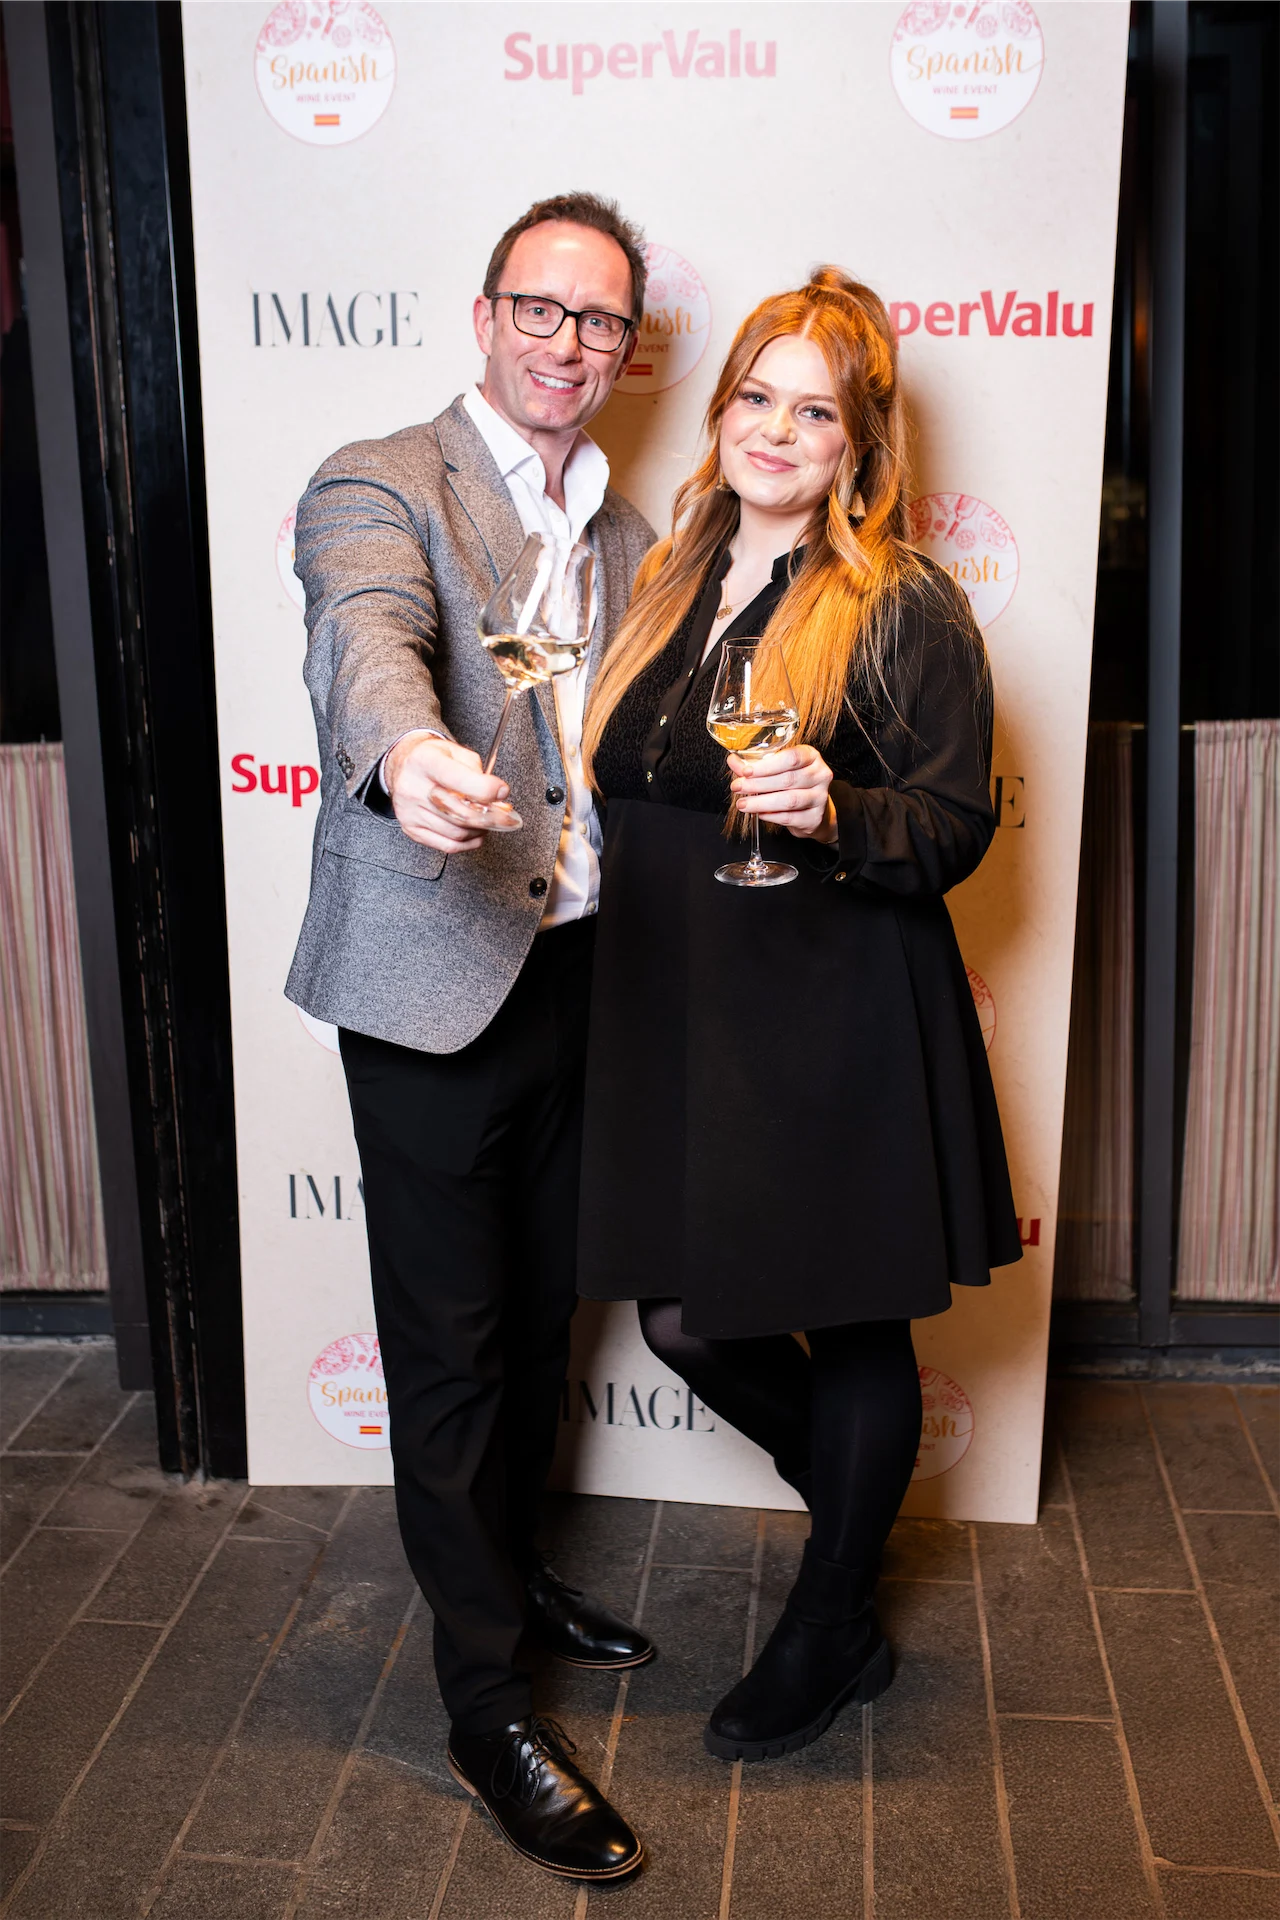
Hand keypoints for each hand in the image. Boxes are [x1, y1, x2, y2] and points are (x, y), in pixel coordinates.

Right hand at [384, 733, 509, 852]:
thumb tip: (498, 796)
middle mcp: (413, 787)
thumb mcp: (456, 752)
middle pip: (461, 813)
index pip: (460, 780)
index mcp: (425, 762)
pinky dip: (468, 843)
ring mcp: (410, 811)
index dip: (487, 790)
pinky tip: (476, 833)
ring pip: (457, 832)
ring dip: (480, 830)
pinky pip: (447, 846)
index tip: (502, 791)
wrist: (404, 766)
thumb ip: (478, 772)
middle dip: (491, 817)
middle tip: (506, 816)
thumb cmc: (434, 759)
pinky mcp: (411, 829)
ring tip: (488, 820)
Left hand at [729, 743, 837, 842]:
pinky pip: (790, 817)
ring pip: (789, 800)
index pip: (791, 758)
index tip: (746, 772)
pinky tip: (759, 813)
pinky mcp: (814, 817)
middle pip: (787, 779)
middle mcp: (819, 775)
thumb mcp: (776, 769)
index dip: (767, 766)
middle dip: (757, 784)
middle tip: (738, 787)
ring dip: (761, 802)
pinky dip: (771, 816)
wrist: (813, 809)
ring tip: (743, 804)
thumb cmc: (793, 784)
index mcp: (810, 756)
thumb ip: (755, 765)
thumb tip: (733, 761)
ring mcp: (820, 797)